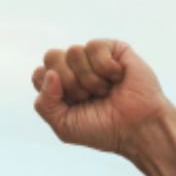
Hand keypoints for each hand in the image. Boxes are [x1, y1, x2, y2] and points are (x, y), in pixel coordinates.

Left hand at [31, 39, 172, 156]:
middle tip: (89, 97)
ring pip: (73, 51)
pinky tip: (117, 78)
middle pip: (52, 57)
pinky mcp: (112, 48)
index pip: (39, 74)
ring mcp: (92, 58)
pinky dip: (105, 68)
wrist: (137, 128)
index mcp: (59, 86)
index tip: (72, 105)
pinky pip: (94, 46)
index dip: (53, 90)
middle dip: (70, 83)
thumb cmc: (102, 129)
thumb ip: (44, 103)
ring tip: (105, 90)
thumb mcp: (64, 125)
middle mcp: (73, 69)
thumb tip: (49, 73)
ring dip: (90, 79)